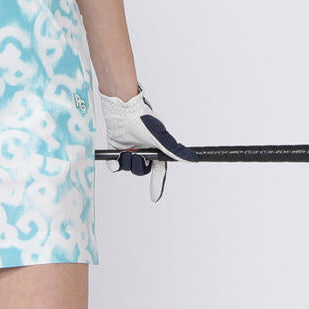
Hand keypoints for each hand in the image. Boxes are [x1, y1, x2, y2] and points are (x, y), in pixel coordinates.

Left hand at [97, 84, 197, 201]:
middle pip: (141, 171)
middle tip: (137, 156)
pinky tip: (115, 158)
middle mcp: (142, 151)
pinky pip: (114, 165)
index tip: (154, 198)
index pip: (158, 172)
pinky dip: (114, 164)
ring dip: (126, 162)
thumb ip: (175, 151)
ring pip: (127, 167)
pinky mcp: (115, 148)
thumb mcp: (161, 138)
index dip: (157, 186)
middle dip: (138, 166)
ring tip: (126, 151)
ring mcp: (129, 150)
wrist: (123, 110)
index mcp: (155, 151)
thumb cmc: (143, 121)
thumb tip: (194, 159)